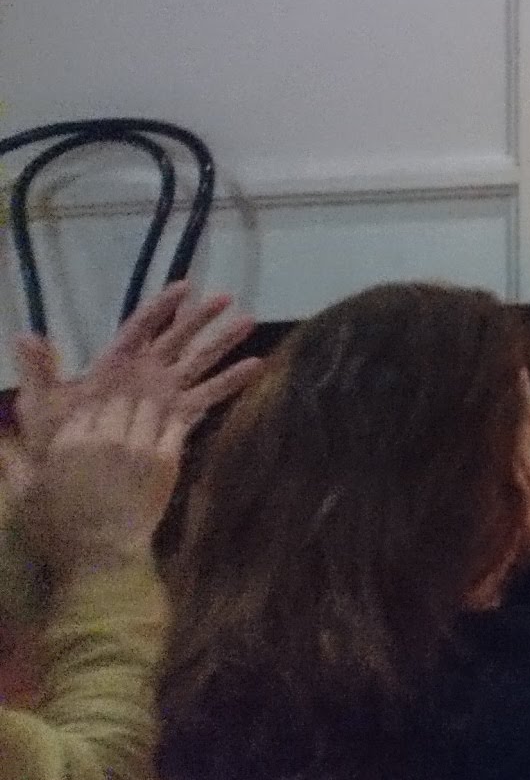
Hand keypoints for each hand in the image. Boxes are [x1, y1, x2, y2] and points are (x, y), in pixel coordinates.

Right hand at [3, 393, 184, 578]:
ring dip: (149, 401)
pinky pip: (175, 424)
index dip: (97, 391)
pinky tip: (173, 413)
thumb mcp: (23, 495)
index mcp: (68, 442)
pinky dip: (173, 417)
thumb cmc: (56, 529)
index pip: (86, 400)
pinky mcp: (166, 460)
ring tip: (154, 394)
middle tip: (135, 382)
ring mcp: (138, 447)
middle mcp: (104, 437)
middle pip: (120, 397)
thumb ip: (12, 461)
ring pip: (148, 406)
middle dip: (125, 390)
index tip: (105, 384)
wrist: (100, 556)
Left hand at [9, 280, 261, 449]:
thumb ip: (38, 374)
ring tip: (249, 323)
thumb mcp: (41, 409)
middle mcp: (142, 377)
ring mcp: (162, 397)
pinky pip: (208, 396)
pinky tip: (254, 367)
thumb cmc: (54, 449)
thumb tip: (25, 336)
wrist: (71, 492)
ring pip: (198, 363)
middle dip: (201, 319)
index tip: (185, 287)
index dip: (160, 308)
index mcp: (111, 369)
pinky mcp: (177, 419)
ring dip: (223, 344)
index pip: (139, 330)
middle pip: (176, 340)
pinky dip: (231, 381)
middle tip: (227, 298)